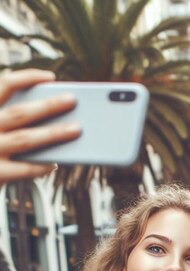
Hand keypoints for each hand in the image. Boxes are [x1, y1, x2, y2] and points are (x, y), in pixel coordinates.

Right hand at [0, 69, 79, 183]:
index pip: (3, 85)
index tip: (50, 77)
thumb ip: (10, 116)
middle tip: (72, 100)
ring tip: (76, 129)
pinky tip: (55, 164)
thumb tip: (51, 110)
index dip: (26, 78)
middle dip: (48, 106)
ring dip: (53, 133)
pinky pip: (25, 169)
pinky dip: (42, 165)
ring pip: (25, 139)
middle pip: (20, 113)